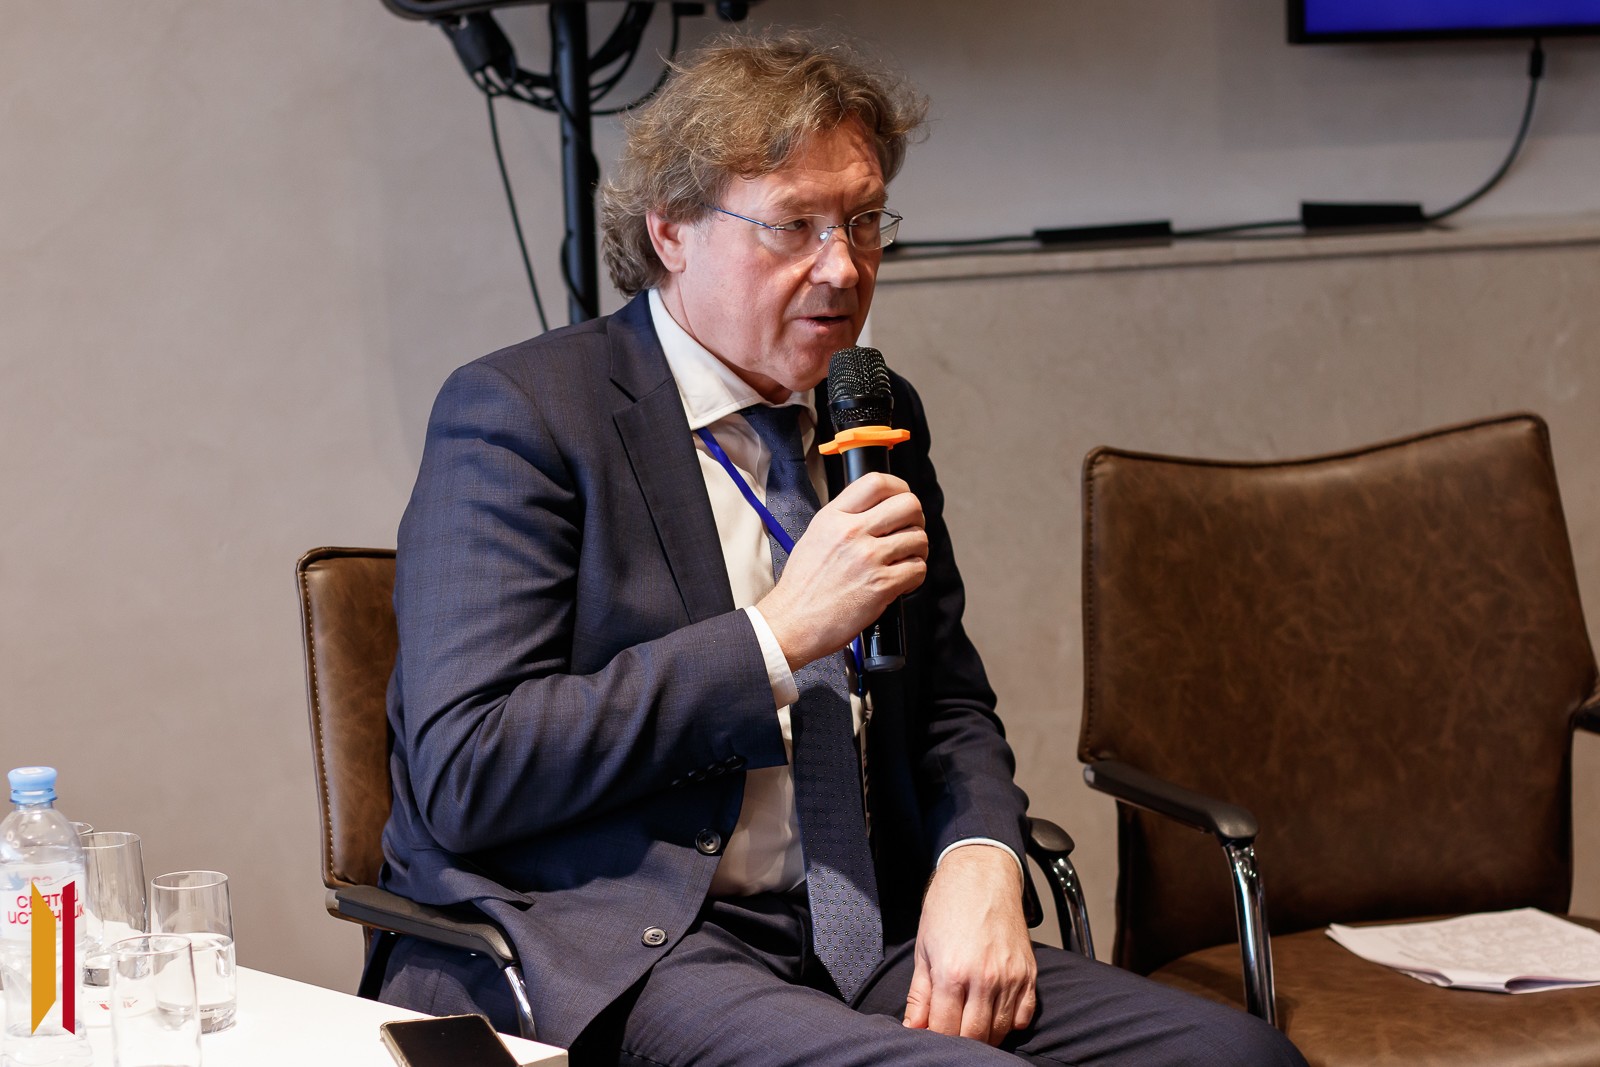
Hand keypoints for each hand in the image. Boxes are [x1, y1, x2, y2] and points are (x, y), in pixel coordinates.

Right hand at [757, 472, 926, 670]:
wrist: (792, 622)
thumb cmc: (803, 585)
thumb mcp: (816, 536)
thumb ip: (844, 518)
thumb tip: (877, 509)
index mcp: (834, 517)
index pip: (877, 482)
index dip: (899, 488)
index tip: (901, 499)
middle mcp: (852, 532)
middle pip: (908, 505)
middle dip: (916, 519)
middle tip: (908, 532)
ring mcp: (868, 558)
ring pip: (918, 538)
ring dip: (917, 551)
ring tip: (903, 561)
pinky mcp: (881, 585)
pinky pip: (918, 569)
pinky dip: (914, 576)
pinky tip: (900, 582)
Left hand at [903, 844, 1036, 1046]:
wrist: (981, 876)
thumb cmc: (947, 907)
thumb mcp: (924, 949)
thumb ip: (920, 994)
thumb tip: (913, 1027)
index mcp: (953, 973)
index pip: (944, 1030)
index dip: (934, 1036)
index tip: (930, 1032)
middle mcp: (985, 979)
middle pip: (974, 1036)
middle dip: (958, 1039)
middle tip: (950, 1028)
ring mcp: (1011, 977)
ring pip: (1000, 1030)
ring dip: (984, 1034)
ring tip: (969, 1021)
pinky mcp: (1029, 973)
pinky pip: (1024, 1016)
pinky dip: (1010, 1022)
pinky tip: (994, 1011)